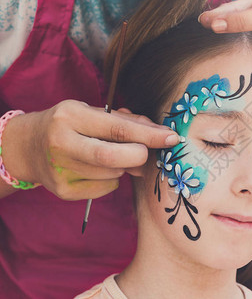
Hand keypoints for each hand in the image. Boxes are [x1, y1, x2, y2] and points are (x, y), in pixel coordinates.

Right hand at [2, 100, 179, 199]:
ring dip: (124, 166)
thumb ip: (125, 121)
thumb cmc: (68, 125)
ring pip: (113, 174)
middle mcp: (61, 143)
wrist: (26, 146)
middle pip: (113, 157)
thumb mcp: (91, 112)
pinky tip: (97, 169)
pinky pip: (106, 188)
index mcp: (71, 116)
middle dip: (138, 157)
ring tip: (111, 156)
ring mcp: (60, 170)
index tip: (172, 138)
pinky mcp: (63, 191)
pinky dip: (112, 179)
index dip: (149, 135)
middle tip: (145, 155)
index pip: (118, 128)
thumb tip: (158, 136)